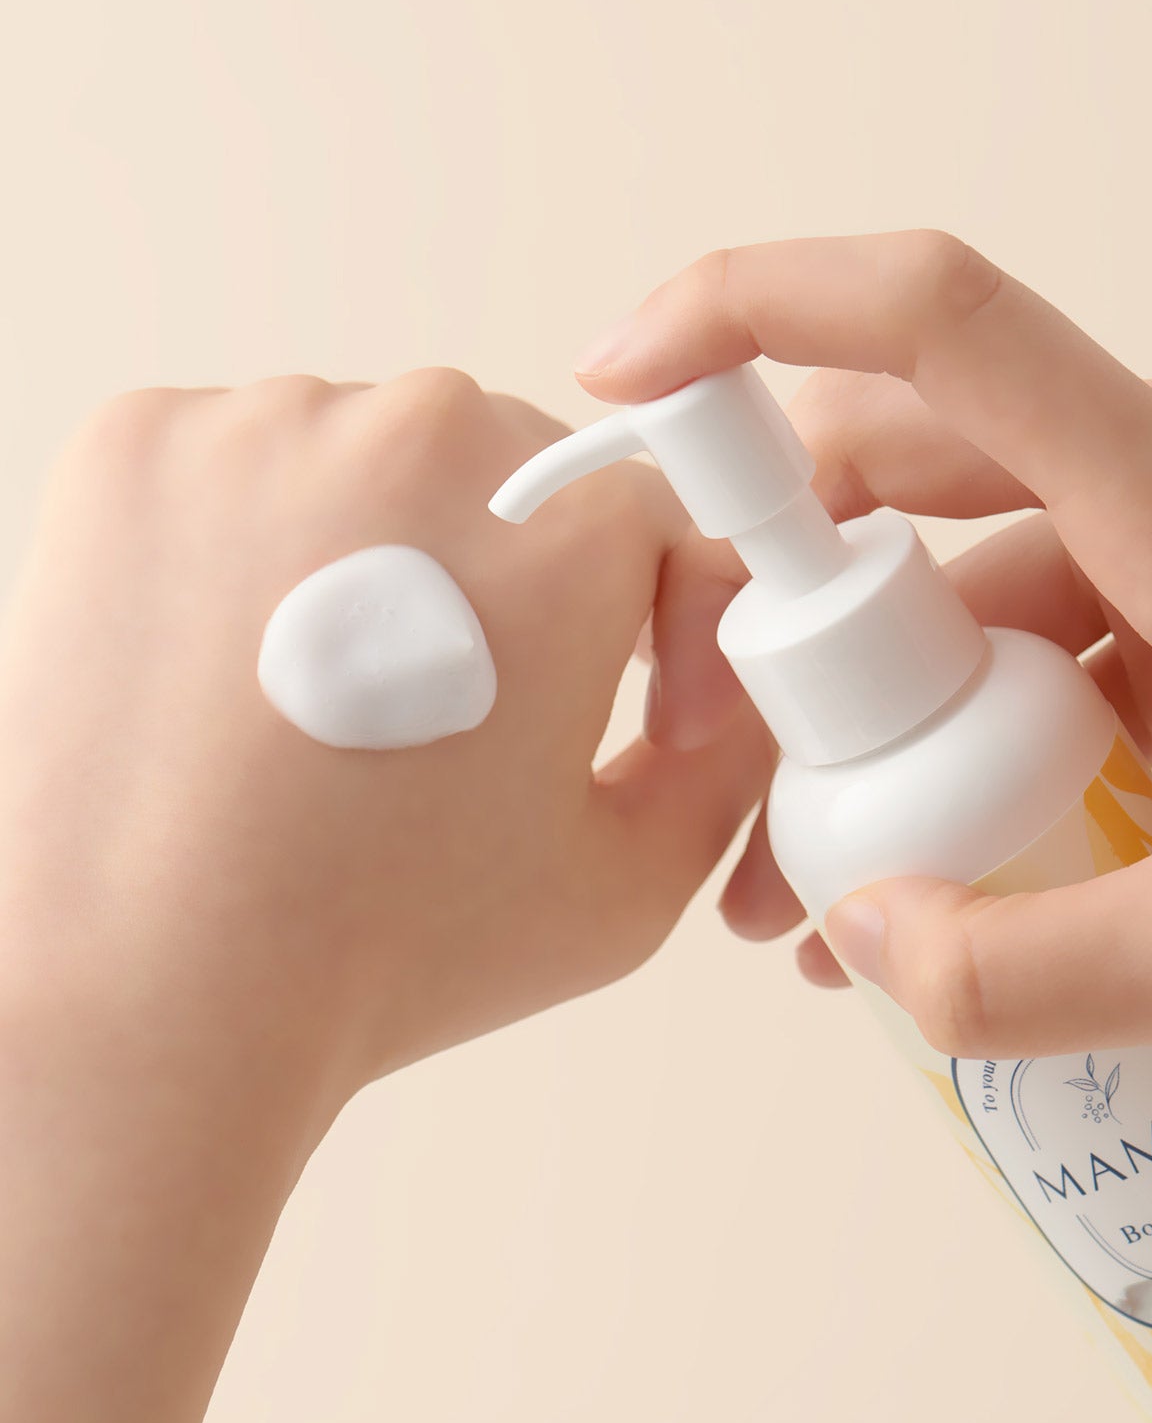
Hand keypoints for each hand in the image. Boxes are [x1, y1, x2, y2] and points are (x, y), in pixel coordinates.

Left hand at [0, 371, 765, 1422]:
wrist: (135, 996)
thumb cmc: (377, 954)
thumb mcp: (627, 888)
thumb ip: (734, 765)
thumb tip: (746, 687)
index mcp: (560, 536)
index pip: (653, 514)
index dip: (653, 613)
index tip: (622, 698)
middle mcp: (420, 440)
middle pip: (517, 468)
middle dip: (514, 572)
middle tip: (463, 702)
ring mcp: (264, 426)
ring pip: (377, 453)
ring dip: (383, 542)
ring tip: (336, 688)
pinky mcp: (140, 440)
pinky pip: (247, 454)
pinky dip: (256, 530)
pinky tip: (239, 649)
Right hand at [578, 231, 1151, 1055]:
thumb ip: (1021, 972)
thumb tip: (860, 938)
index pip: (935, 320)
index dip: (751, 305)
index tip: (620, 376)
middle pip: (908, 477)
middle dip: (786, 615)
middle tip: (723, 775)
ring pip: (963, 578)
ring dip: (874, 711)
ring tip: (807, 889)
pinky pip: (1036, 634)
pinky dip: (963, 736)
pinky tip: (930, 876)